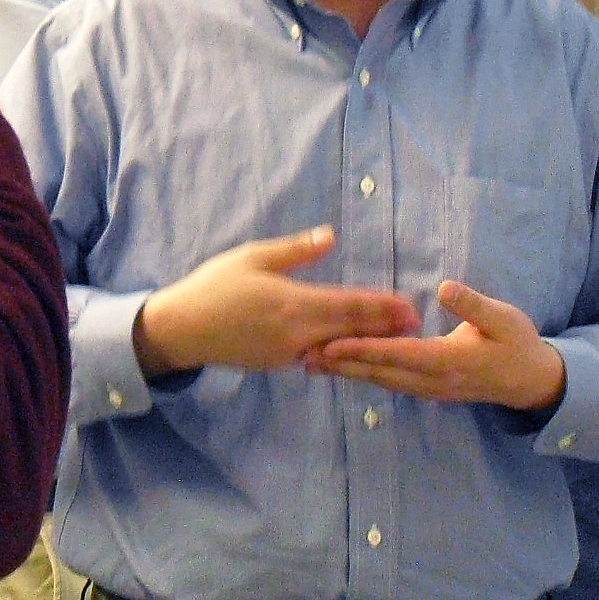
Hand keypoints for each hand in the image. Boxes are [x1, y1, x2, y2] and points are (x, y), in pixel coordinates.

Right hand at [133, 225, 418, 377]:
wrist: (181, 330)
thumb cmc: (214, 286)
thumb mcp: (252, 257)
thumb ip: (295, 250)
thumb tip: (331, 236)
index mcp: (292, 304)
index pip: (348, 306)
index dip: (382, 308)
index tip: (409, 307)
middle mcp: (296, 334)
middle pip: (351, 332)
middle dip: (386, 329)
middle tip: (417, 326)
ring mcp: (287, 353)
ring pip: (336, 349)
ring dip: (367, 342)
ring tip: (396, 338)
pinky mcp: (278, 364)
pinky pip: (317, 357)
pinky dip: (341, 352)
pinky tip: (356, 349)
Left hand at [309, 279, 564, 409]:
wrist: (530, 380)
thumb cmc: (518, 343)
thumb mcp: (503, 318)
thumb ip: (473, 306)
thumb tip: (446, 288)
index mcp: (447, 360)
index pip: (397, 354)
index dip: (363, 350)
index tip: (332, 345)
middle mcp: (431, 380)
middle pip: (379, 373)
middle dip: (342, 365)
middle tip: (305, 355)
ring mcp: (428, 389)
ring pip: (381, 381)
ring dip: (347, 373)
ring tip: (312, 363)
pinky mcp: (426, 389)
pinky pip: (389, 382)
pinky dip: (364, 375)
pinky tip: (343, 368)